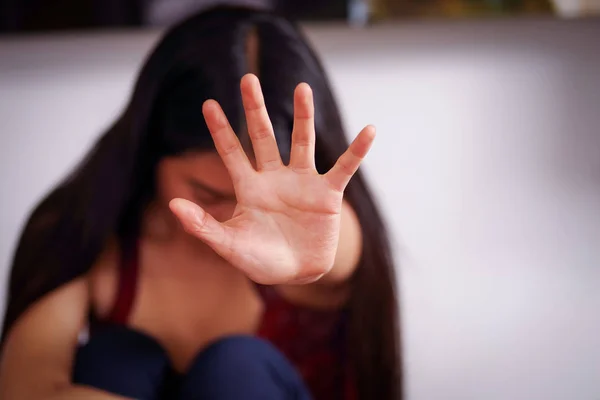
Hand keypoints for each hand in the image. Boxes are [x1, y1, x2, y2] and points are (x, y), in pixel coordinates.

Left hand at [169, 74, 374, 284]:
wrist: (297, 274)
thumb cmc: (261, 260)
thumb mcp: (229, 245)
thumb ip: (203, 226)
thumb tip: (173, 204)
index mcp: (250, 188)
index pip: (232, 152)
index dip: (221, 130)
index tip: (208, 104)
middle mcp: (275, 178)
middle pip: (264, 136)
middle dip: (255, 109)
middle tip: (248, 79)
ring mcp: (303, 183)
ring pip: (302, 142)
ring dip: (303, 116)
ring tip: (302, 88)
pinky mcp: (328, 194)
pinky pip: (344, 167)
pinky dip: (357, 151)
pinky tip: (369, 130)